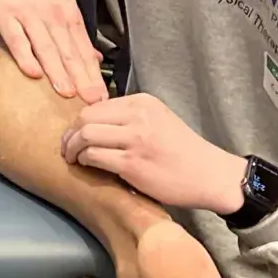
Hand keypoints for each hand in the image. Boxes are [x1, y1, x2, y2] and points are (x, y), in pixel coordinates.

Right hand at [0, 0, 107, 102]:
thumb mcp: (64, 3)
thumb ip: (77, 34)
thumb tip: (95, 60)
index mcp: (69, 15)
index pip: (84, 50)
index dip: (94, 75)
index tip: (101, 96)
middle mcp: (53, 16)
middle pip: (70, 52)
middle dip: (82, 79)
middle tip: (92, 101)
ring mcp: (29, 16)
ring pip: (47, 48)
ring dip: (58, 72)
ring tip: (67, 93)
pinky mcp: (6, 16)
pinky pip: (17, 40)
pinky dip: (26, 56)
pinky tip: (33, 72)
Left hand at [60, 93, 246, 212]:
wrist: (211, 175)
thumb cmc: (184, 152)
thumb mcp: (159, 121)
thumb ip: (130, 118)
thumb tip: (95, 124)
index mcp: (143, 103)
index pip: (96, 105)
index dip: (79, 122)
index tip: (75, 134)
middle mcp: (139, 116)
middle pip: (85, 117)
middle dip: (70, 134)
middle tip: (67, 148)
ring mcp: (135, 139)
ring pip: (86, 135)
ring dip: (72, 149)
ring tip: (73, 159)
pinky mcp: (133, 163)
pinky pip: (94, 156)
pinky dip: (84, 161)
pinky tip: (86, 166)